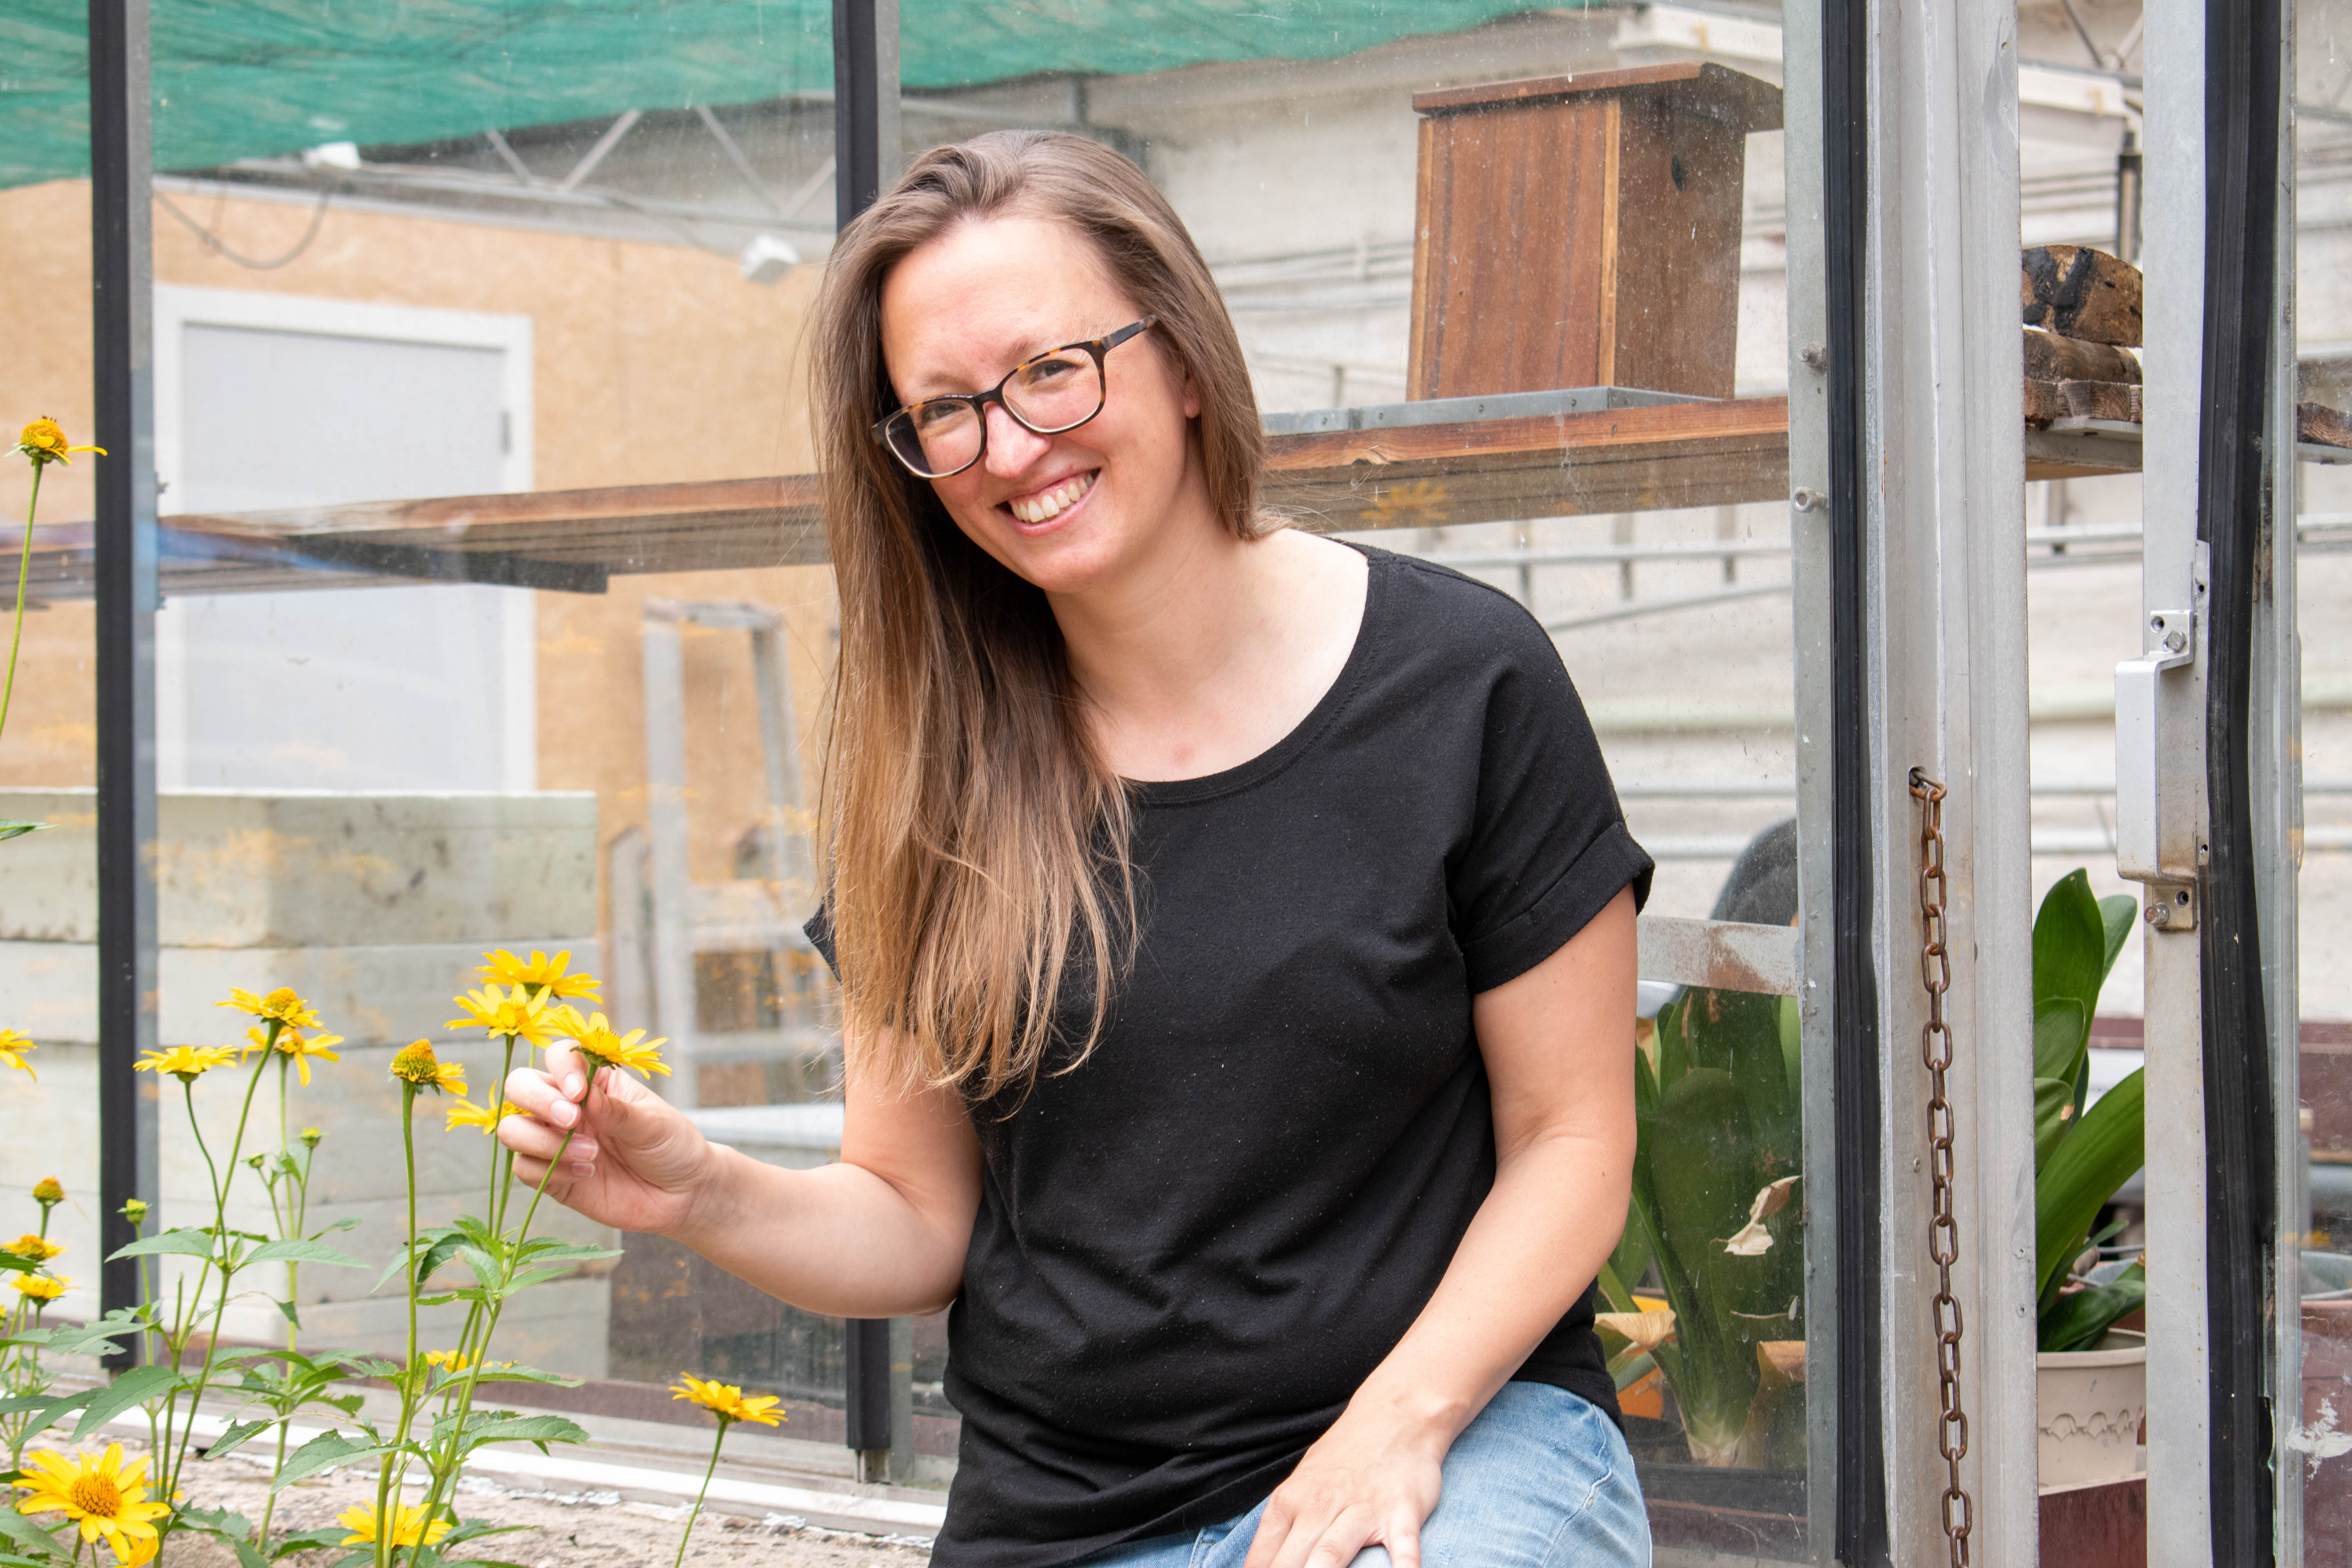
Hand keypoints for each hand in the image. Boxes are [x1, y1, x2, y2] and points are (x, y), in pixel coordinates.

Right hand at [498, 1040, 722, 1236]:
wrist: (681, 1194)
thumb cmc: (671, 1146)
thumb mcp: (652, 1122)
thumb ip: (616, 1110)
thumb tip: (584, 1095)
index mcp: (595, 1081)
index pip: (558, 1056)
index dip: (560, 1069)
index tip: (579, 1092)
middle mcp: (567, 1106)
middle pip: (520, 1087)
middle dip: (538, 1101)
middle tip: (573, 1120)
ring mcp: (556, 1141)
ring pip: (513, 1129)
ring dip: (542, 1141)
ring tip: (591, 1154)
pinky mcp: (552, 1176)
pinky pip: (524, 1168)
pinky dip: (549, 1170)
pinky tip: (586, 1174)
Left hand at [1241, 1402, 1447, 1567]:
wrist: (1395, 1415)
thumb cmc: (1344, 1459)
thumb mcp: (1302, 1485)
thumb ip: (1282, 1528)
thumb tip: (1259, 1566)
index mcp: (1290, 1502)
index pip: (1262, 1558)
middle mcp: (1320, 1507)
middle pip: (1292, 1563)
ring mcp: (1361, 1510)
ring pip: (1331, 1555)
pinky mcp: (1401, 1511)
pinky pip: (1402, 1549)